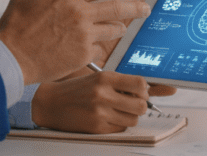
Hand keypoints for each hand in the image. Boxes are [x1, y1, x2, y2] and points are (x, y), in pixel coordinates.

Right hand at [0, 0, 149, 84]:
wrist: (10, 58)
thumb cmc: (15, 25)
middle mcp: (80, 12)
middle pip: (118, 8)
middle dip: (136, 7)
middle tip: (146, 7)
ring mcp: (84, 35)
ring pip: (113, 30)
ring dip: (119, 28)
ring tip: (121, 28)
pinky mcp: (83, 55)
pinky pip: (101, 49)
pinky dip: (100, 47)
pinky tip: (95, 47)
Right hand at [32, 71, 176, 132]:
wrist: (49, 102)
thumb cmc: (75, 89)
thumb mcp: (97, 78)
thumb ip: (123, 83)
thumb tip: (157, 90)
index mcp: (105, 77)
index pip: (140, 84)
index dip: (144, 90)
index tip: (139, 91)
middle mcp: (104, 93)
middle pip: (141, 105)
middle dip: (140, 106)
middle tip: (131, 103)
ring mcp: (100, 112)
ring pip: (133, 119)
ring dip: (129, 116)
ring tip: (116, 110)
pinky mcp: (97, 127)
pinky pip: (121, 129)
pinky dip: (118, 125)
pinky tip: (106, 118)